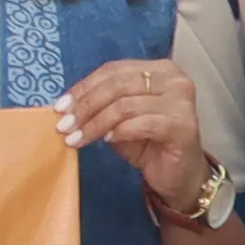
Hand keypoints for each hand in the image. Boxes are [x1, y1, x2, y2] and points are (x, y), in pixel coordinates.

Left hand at [53, 57, 216, 222]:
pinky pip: (143, 124)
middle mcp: (174, 79)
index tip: (60, 106)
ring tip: (78, 139)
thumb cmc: (148, 143)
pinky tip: (107, 140)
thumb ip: (100, 105)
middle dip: (86, 106)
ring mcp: (182, 102)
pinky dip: (120, 132)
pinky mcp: (184, 126)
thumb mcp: (118, 119)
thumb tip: (64, 105)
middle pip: (118, 85)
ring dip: (96, 123)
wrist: (178, 175)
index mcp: (158, 69)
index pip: (113, 70)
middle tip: (64, 125)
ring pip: (126, 105)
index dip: (84, 87)